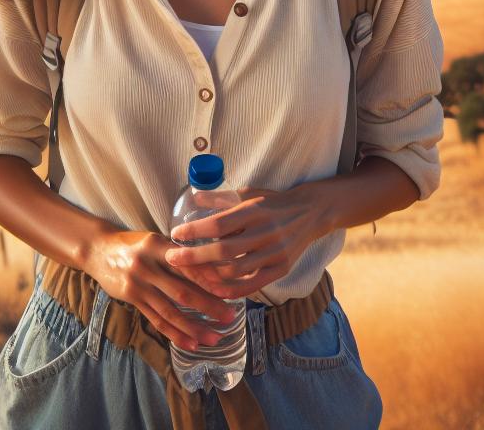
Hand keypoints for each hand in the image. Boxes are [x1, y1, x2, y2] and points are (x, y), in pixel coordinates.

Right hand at [83, 229, 236, 351]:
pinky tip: (191, 343)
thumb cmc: (134, 244)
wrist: (97, 249)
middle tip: (230, 317)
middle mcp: (147, 265)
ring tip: (215, 338)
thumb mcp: (155, 240)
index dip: (210, 280)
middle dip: (209, 306)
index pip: (188, 266)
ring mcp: (138, 284)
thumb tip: (214, 269)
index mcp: (158, 245)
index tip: (231, 291)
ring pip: (171, 311)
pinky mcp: (131, 299)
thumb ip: (178, 254)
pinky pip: (157, 320)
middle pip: (183, 291)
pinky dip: (175, 333)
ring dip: (195, 327)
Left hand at [164, 186, 328, 299]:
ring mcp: (275, 253)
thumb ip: (222, 198)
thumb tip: (193, 198)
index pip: (219, 224)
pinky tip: (214, 288)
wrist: (311, 213)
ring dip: (208, 274)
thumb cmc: (273, 202)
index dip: (195, 231)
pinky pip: (251, 285)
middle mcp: (266, 232)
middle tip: (172, 258)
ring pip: (235, 271)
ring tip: (191, 273)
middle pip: (223, 251)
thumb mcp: (249, 193)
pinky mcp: (281, 269)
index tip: (175, 235)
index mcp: (255, 211)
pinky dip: (230, 290)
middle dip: (193, 257)